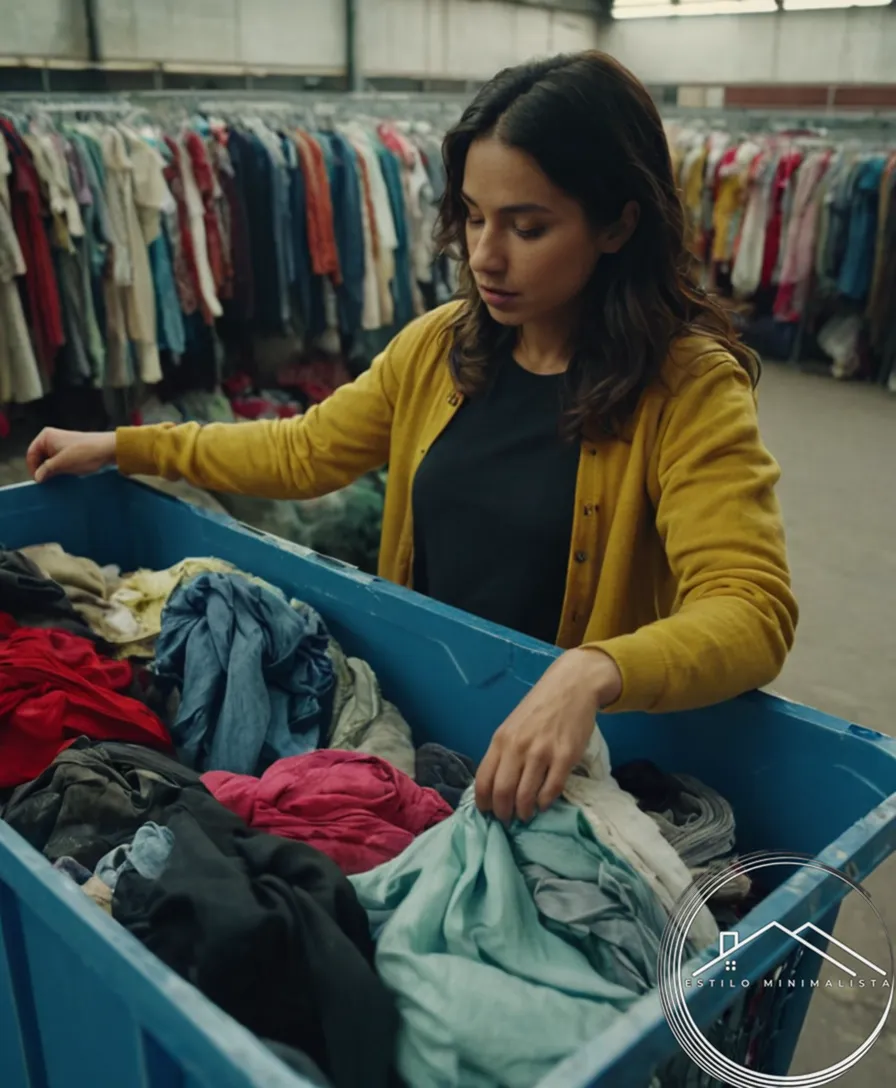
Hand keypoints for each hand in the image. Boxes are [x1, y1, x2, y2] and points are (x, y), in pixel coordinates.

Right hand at [27, 428, 116, 483]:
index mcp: (46, 436)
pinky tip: (66, 476)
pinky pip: (61, 462)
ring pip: (51, 461)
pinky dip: (61, 469)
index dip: (33, 468)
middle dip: (43, 470)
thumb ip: (46, 470)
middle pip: (40, 457)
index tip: (39, 481)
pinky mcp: (72, 451)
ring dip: (53, 471)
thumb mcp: (62, 463)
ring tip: (58, 479)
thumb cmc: (85, 453)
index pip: (31, 454)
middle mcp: (52, 438)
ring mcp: (62, 444)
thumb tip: (38, 477)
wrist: (109, 449)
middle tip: (48, 482)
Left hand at [474, 648, 621, 823]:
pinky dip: (545, 803)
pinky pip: (552, 790)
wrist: (571, 687)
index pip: (483, 781)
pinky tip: (544, 803)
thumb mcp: (512, 726)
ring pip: (526, 795)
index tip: (488, 813)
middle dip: (503, 813)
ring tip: (526, 814)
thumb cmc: (539, 708)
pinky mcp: (565, 756)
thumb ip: (503, 753)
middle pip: (502, 793)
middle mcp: (518, 747)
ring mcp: (541, 752)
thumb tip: (494, 787)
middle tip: (508, 820)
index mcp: (501, 740)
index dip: (484, 803)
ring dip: (524, 812)